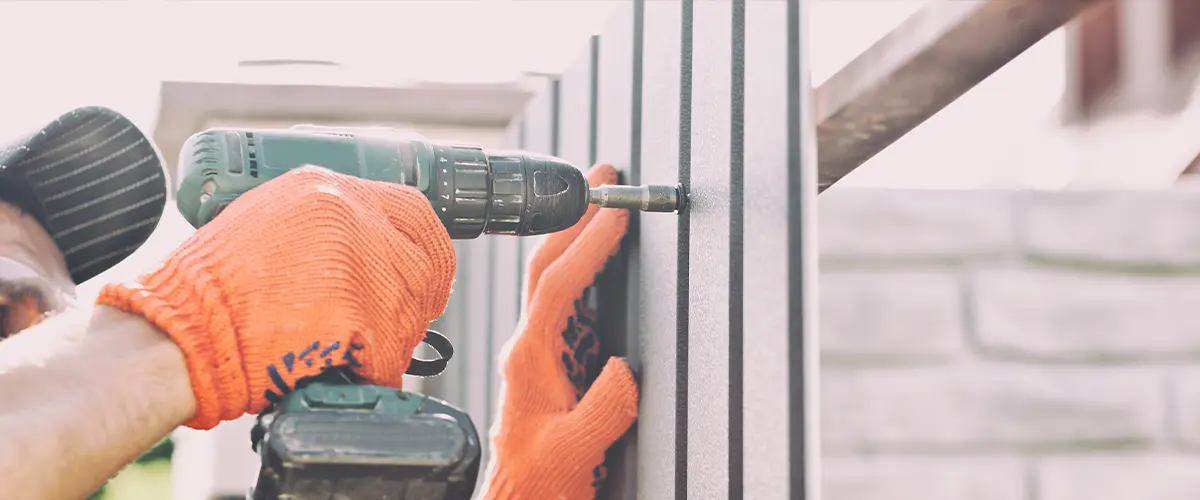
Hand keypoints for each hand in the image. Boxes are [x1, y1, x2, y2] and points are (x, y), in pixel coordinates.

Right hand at [95, 166, 455, 429]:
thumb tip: (370, 249)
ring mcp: (357, 259)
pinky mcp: (360, 309)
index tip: (422, 271)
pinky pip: (395, 348)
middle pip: (428, 259)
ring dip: (397, 336)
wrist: (180, 334)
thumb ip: (324, 225)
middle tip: (396, 319)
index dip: (425, 246)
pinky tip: (352, 368)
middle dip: (419, 296)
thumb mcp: (267, 223)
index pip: (414, 209)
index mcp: (325, 188)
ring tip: (357, 347)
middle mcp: (348, 213)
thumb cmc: (210, 293)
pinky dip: (380, 367)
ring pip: (415, 306)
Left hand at [480, 164, 638, 499]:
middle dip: (573, 217)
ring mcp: (539, 351)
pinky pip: (565, 300)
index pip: (557, 285)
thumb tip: (625, 367)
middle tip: (600, 178)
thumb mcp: (575, 452)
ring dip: (575, 235)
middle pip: (546, 265)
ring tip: (601, 202)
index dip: (587, 245)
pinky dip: (583, 266)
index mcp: (530, 360)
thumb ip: (603, 409)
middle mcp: (529, 347)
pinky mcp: (552, 361)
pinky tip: (599, 256)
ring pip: (552, 278)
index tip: (613, 211)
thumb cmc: (540, 482)